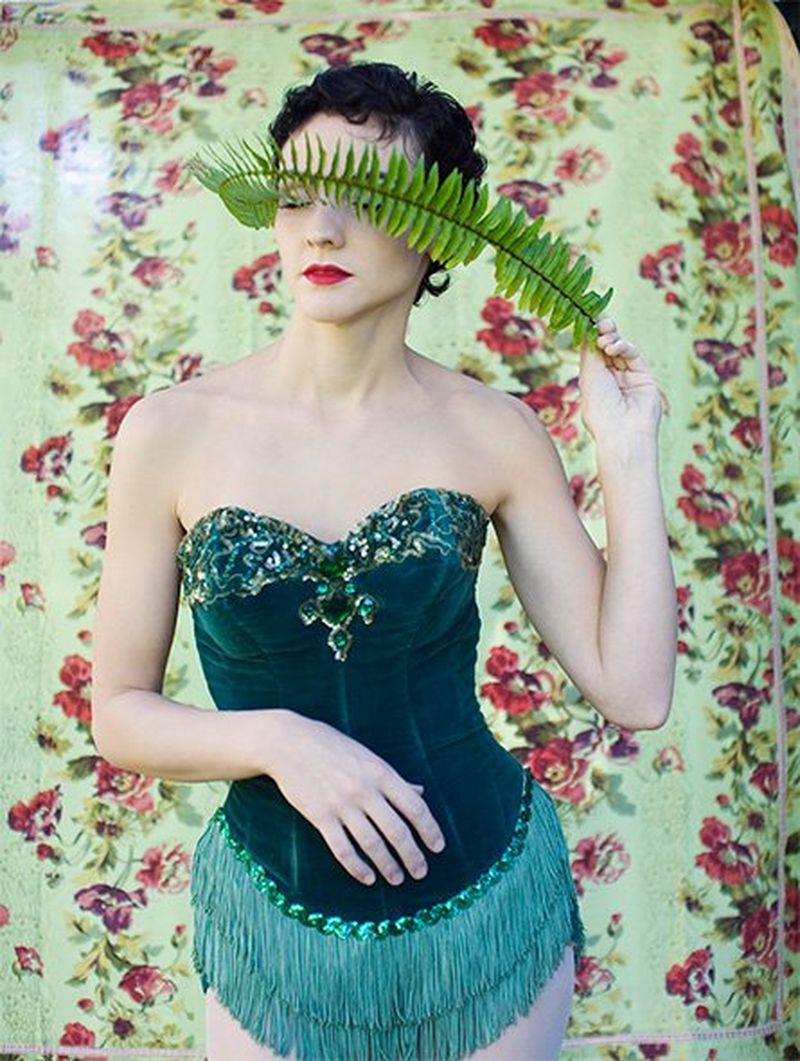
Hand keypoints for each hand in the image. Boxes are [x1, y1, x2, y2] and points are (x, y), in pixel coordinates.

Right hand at [267, 714, 446, 886]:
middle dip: (412, 856)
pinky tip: (368, 877)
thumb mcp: (367, 756)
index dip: (429, 829)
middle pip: (396, 831)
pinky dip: (357, 867)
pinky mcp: (320, 817)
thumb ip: (394, 778)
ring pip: (372, 844)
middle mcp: (364, 790)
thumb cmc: (332, 746)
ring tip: (397, 879)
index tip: (438, 847)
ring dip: (388, 866)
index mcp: (380, 772)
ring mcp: (341, 805)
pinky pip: (343, 849)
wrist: (289, 743)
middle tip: (421, 872)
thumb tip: (420, 792)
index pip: (414, 806)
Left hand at [579, 316, 669, 442]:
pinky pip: (634, 356)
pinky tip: (614, 348)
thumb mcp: (589, 376)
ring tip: (604, 340)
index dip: (591, 336)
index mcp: (594, 381)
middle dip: (604, 333)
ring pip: (621, 350)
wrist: (622, 431)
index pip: (593, 353)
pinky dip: (624, 347)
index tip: (588, 320)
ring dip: (612, 339)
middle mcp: (611, 379)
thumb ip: (590, 352)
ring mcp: (628, 378)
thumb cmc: (599, 407)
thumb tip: (589, 329)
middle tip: (600, 322)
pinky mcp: (644, 377)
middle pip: (608, 348)